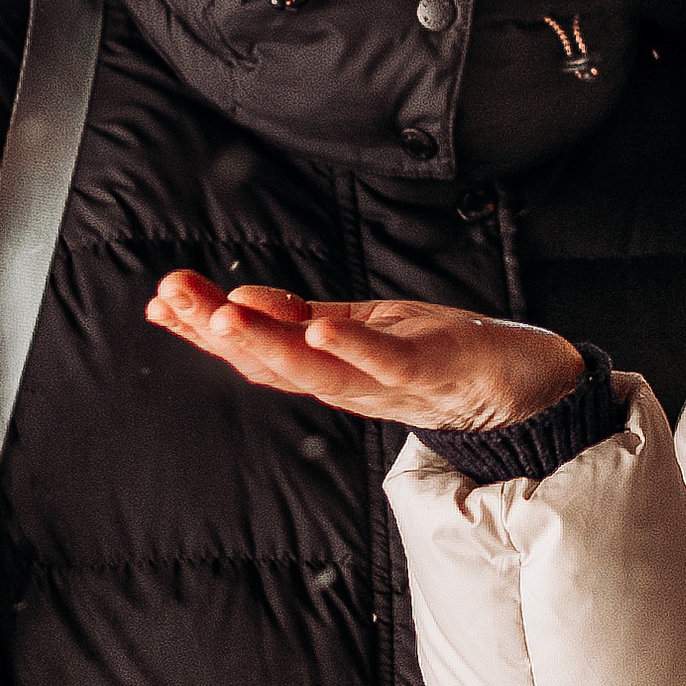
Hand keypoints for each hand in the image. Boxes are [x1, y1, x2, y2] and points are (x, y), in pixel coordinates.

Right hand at [148, 271, 582, 431]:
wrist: (527, 387)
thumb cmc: (442, 354)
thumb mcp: (361, 329)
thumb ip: (301, 320)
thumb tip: (235, 298)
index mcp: (329, 370)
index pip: (255, 351)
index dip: (203, 329)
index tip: (158, 300)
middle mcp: (349, 384)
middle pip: (273, 363)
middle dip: (217, 332)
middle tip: (171, 299)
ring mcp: (391, 384)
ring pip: (317, 370)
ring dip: (267, 344)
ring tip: (223, 316)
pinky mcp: (436, 374)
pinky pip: (388, 366)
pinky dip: (352, 350)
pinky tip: (318, 329)